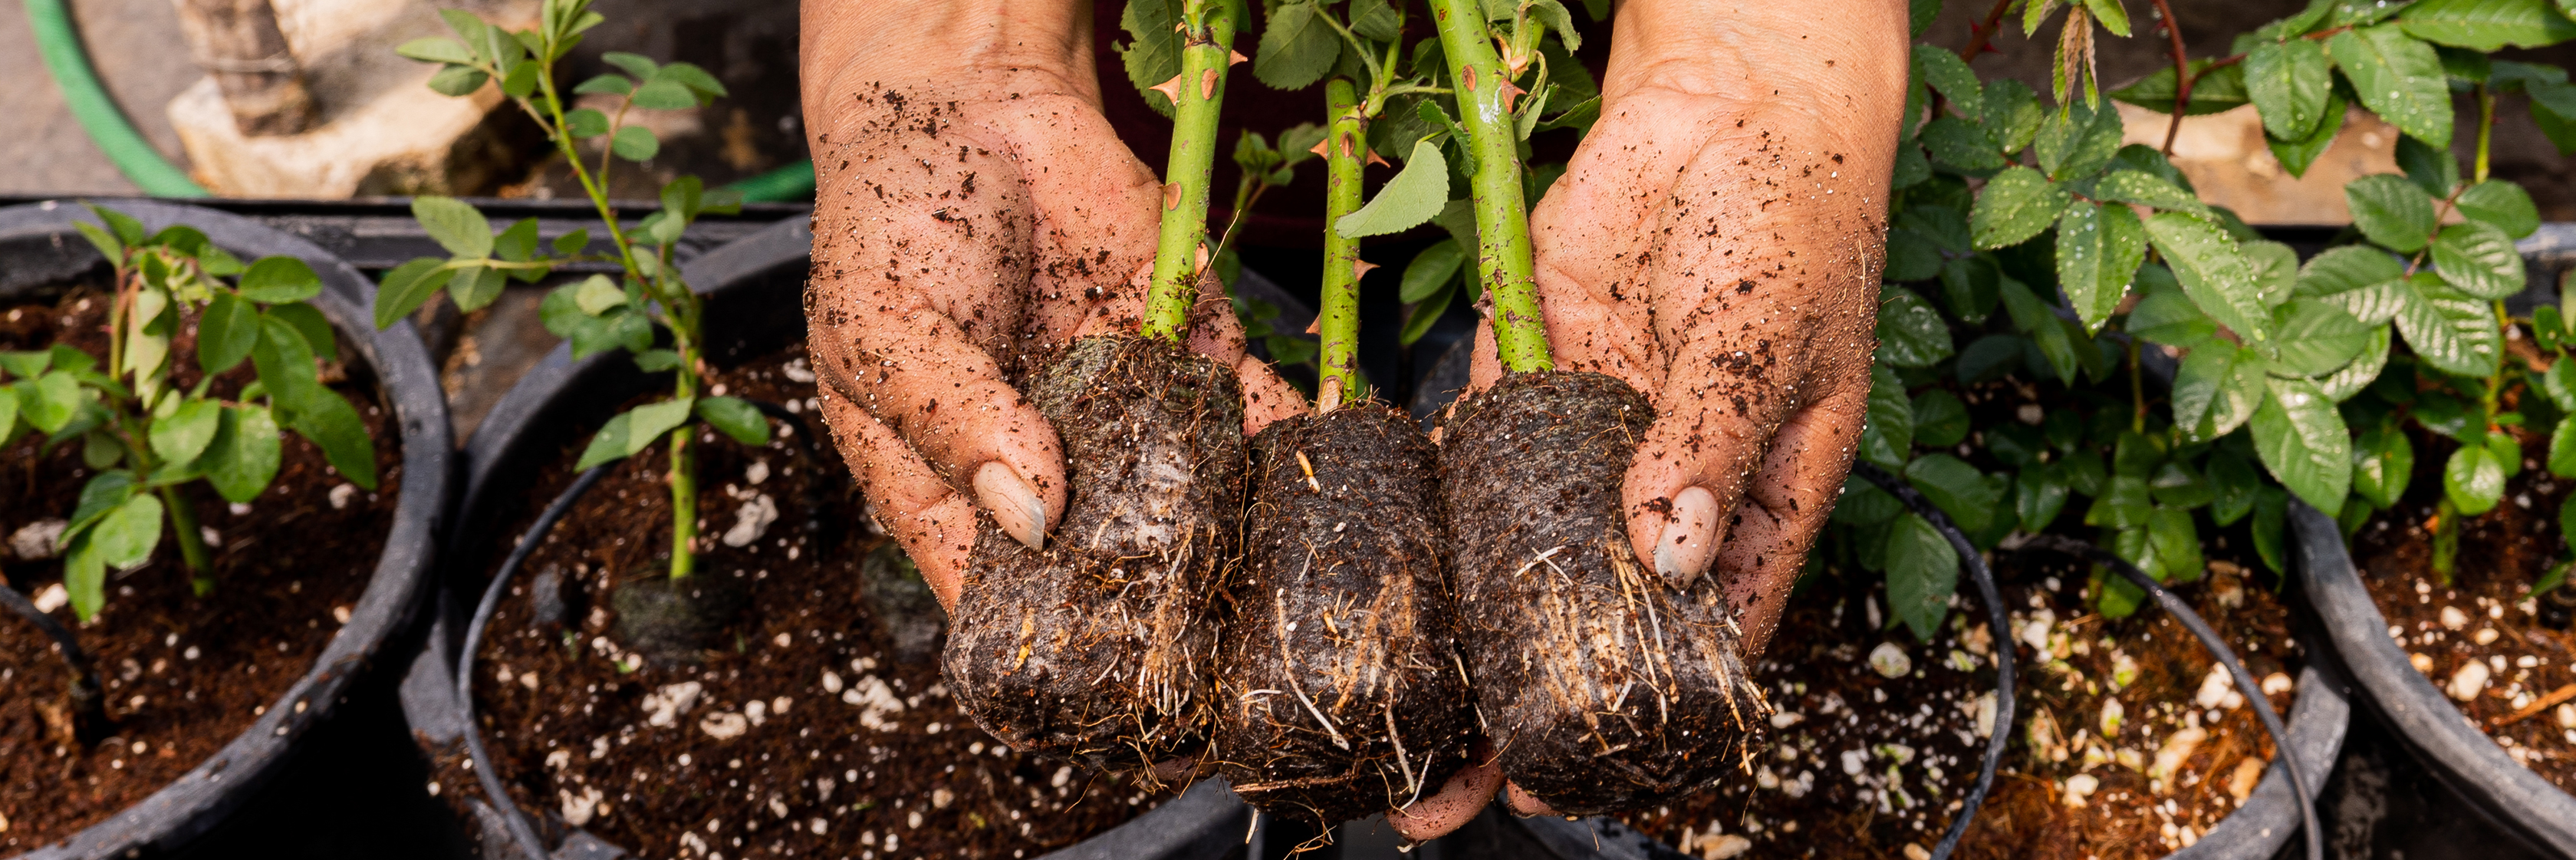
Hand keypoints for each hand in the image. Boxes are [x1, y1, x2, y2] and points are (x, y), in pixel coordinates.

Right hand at [798, 0, 1303, 607]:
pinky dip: (1284, 433)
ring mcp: (1128, 416)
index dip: (1045, 646)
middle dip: (1159, 600)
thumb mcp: (879, 328)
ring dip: (1233, 528)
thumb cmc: (892, 228)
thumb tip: (1031, 517)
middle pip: (1111, 565)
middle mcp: (1052, 473)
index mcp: (954, 492)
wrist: (969, 104)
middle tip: (1206, 635)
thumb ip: (950, 418)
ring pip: (1192, 495)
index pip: (1000, 600)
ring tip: (1270, 565)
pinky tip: (1312, 460)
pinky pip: (1249, 407)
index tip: (1099, 683)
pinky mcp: (1192, 350)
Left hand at [1404, 0, 1908, 835]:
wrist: (1728, 101)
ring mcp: (1587, 436)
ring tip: (1402, 728)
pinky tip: (1385, 589)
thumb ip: (1709, 443)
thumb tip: (1661, 552)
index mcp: (1751, 505)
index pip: (1697, 640)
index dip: (1638, 718)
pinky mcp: (1524, 375)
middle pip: (1590, 622)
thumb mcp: (1772, 342)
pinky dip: (1432, 521)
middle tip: (1459, 796)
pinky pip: (1470, 458)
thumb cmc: (1792, 222)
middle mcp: (1660, 490)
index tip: (1574, 784)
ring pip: (1519, 560)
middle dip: (1527, 711)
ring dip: (1466, 643)